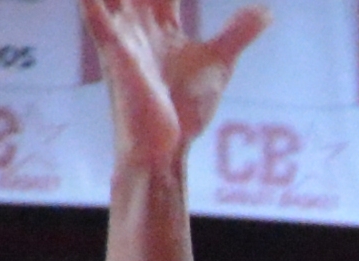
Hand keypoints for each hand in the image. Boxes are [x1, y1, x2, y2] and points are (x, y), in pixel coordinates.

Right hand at [89, 0, 263, 170]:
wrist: (167, 148)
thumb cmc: (185, 110)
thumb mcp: (218, 62)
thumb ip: (237, 32)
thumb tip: (266, 11)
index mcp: (161, 23)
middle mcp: (138, 22)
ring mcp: (123, 33)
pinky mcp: (112, 50)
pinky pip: (94, 13)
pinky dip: (92, 0)